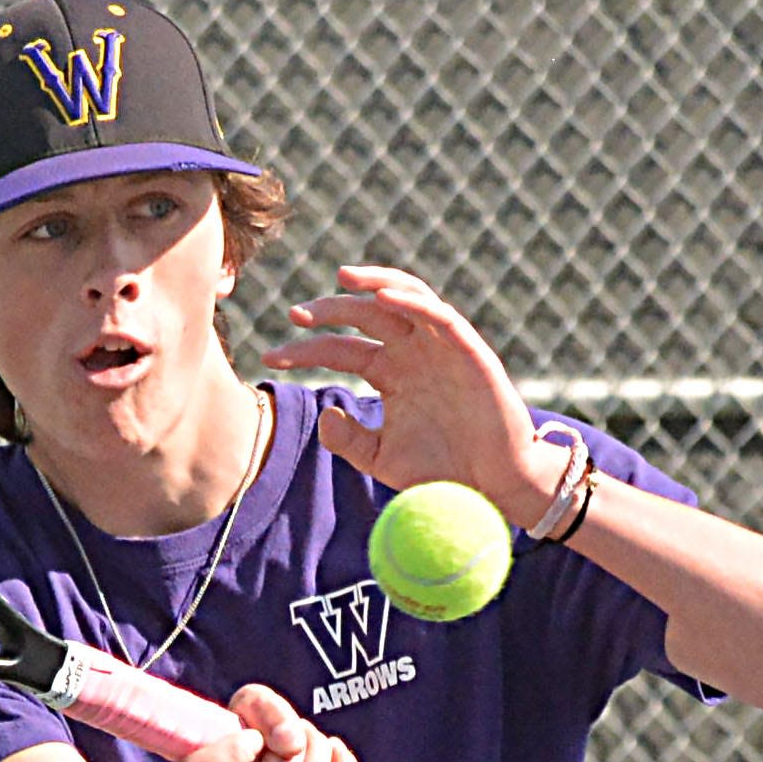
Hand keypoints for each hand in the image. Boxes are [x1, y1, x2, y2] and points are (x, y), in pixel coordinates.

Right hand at [165, 684, 357, 761]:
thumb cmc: (244, 743)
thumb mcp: (240, 712)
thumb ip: (260, 707)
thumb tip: (292, 738)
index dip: (231, 751)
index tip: (251, 737)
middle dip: (296, 743)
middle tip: (292, 731)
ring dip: (319, 750)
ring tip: (309, 739)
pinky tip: (333, 753)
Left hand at [261, 265, 551, 523]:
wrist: (492, 484)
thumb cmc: (441, 470)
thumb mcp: (382, 459)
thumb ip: (349, 440)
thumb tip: (324, 413)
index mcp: (389, 373)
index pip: (340, 349)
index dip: (305, 350)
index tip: (270, 358)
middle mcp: (411, 352)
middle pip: (364, 316)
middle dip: (330, 310)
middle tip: (295, 314)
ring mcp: (440, 347)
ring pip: (404, 298)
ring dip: (374, 282)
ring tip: (342, 277)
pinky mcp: (468, 350)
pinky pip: (438, 316)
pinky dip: (412, 301)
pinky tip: (383, 298)